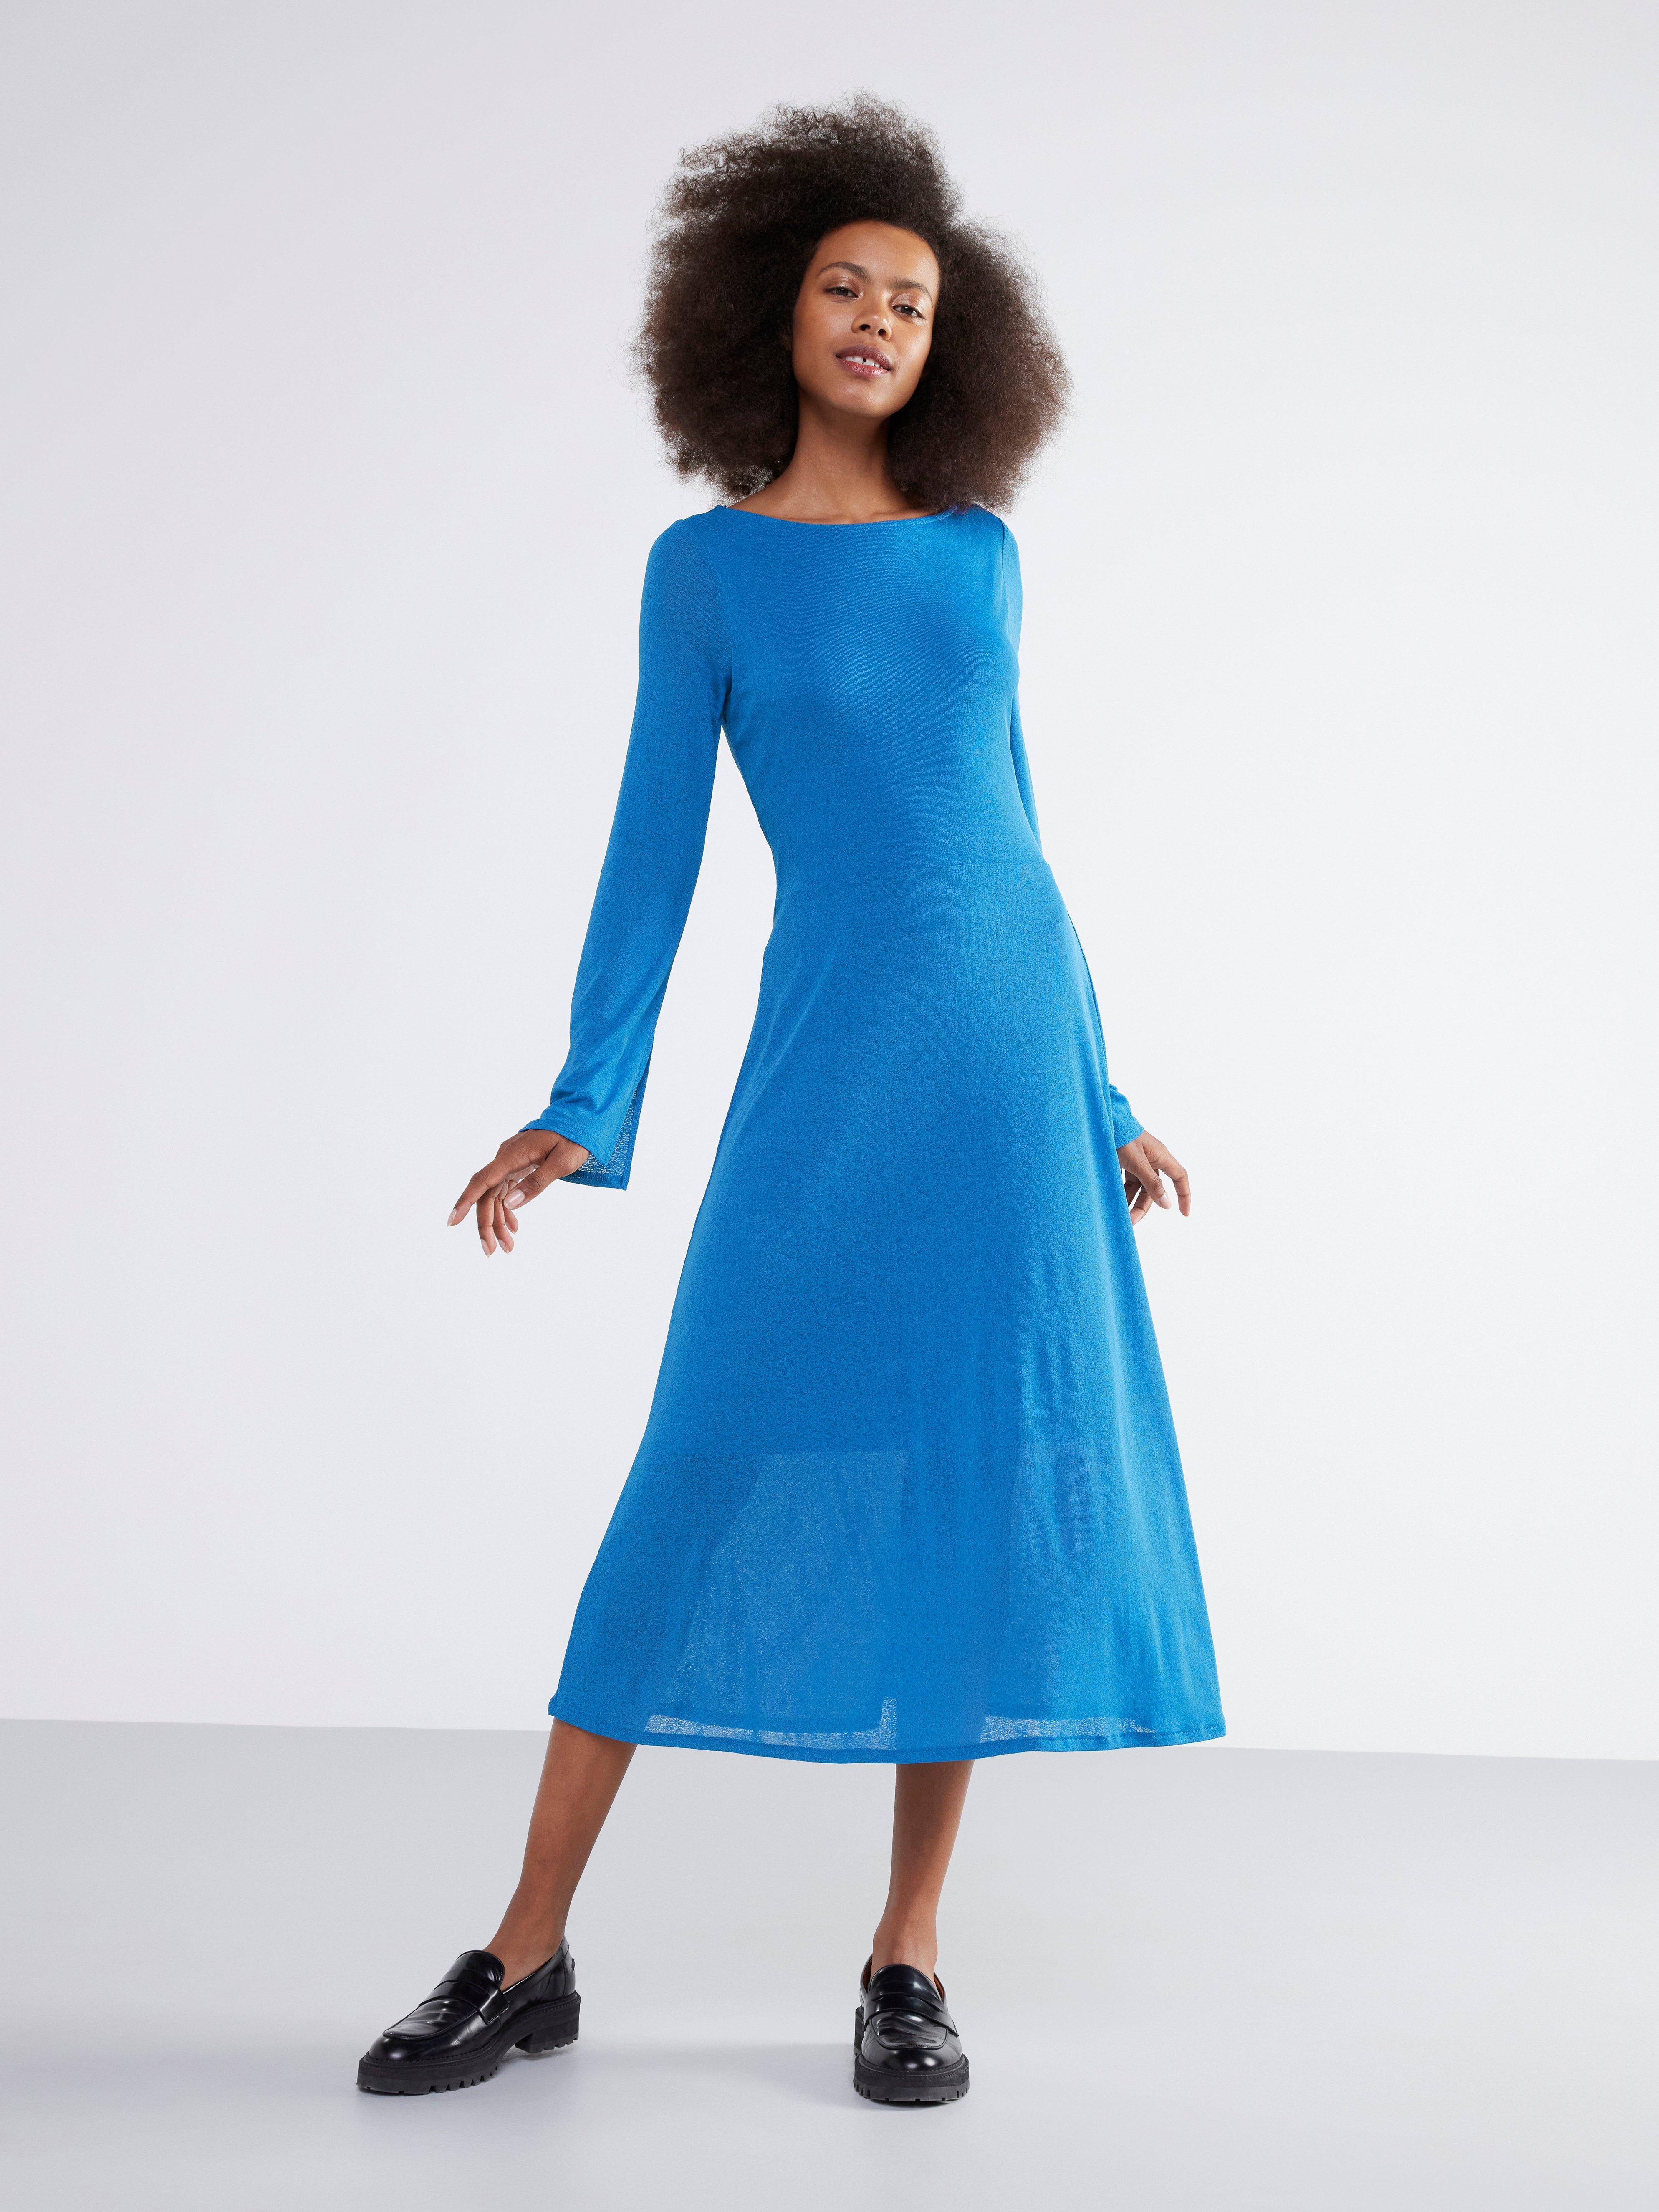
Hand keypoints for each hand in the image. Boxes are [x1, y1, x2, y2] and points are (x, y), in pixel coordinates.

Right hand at [448, 1130, 591, 1254]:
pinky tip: (513, 1227)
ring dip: (497, 1222)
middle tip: (491, 1251)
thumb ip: (536, 1182)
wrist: (579, 1120)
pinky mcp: (516, 1167)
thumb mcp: (562, 1162)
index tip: (452, 1222)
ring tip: (507, 1247)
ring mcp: (509, 1163)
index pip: (482, 1181)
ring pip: (494, 1196)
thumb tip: (511, 1203)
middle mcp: (506, 1159)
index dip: (465, 1202)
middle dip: (486, 1225)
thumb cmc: (574, 1139)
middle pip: (486, 1195)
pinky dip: (506, 1210)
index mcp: (513, 1155)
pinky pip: (504, 1191)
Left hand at [1117, 1132, 1189, 1227]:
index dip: (1184, 1195)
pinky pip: (1127, 1181)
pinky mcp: (1125, 1161)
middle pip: (1153, 1189)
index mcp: (1161, 1156)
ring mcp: (1138, 1160)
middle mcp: (1152, 1159)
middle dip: (1143, 1207)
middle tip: (1131, 1222)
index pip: (1180, 1177)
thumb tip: (1167, 1204)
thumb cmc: (1122, 1137)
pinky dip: (1122, 1192)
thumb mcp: (1137, 1162)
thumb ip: (1152, 1183)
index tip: (1184, 1214)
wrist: (1102, 1120)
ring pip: (1139, 1187)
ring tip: (1119, 1216)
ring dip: (1130, 1202)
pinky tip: (1113, 1201)